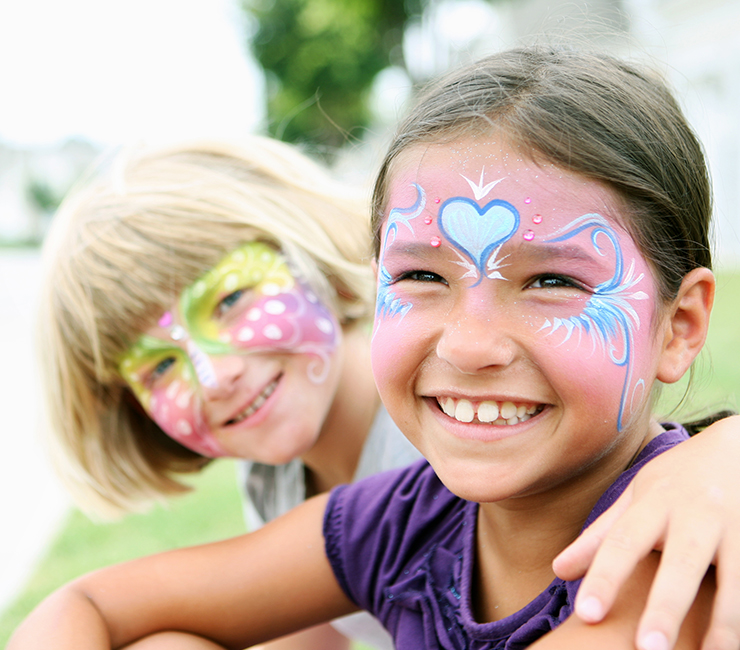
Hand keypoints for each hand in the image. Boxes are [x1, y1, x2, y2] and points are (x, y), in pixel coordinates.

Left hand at [553, 415, 739, 649]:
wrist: (738, 447)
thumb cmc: (676, 480)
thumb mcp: (636, 497)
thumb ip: (601, 535)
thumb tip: (558, 570)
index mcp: (655, 502)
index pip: (623, 541)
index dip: (604, 576)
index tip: (587, 614)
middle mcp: (696, 514)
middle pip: (681, 563)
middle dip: (665, 607)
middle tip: (647, 649)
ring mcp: (736, 528)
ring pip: (734, 578)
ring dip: (722, 623)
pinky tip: (736, 644)